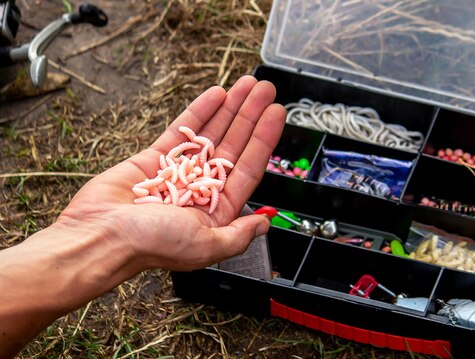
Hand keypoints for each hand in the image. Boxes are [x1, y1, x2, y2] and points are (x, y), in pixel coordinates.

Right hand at [55, 76, 285, 270]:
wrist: (100, 236)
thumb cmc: (152, 246)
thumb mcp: (205, 246)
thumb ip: (238, 235)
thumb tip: (264, 224)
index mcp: (215, 211)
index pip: (247, 169)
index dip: (263, 140)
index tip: (276, 114)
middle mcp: (200, 190)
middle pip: (232, 146)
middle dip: (250, 117)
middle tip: (265, 90)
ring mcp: (178, 171)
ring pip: (210, 134)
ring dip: (230, 109)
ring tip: (248, 85)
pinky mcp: (154, 158)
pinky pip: (180, 131)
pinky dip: (199, 112)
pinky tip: (216, 94)